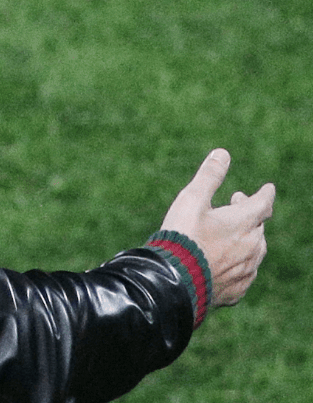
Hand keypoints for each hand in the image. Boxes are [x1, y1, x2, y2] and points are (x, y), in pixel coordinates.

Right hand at [160, 149, 274, 307]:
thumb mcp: (192, 199)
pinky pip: (243, 274)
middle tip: (235, 205)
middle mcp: (252, 247)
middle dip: (250, 215)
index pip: (263, 203)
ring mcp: (246, 271)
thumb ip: (209, 176)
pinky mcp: (236, 290)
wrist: (175, 280)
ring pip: (254, 251)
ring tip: (232, 235)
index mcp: (244, 222)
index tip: (267, 188)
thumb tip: (223, 153)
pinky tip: (226, 264)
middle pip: (258, 227)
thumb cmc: (183, 236)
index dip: (265, 193)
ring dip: (246, 240)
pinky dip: (238, 263)